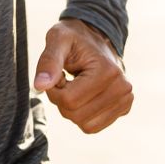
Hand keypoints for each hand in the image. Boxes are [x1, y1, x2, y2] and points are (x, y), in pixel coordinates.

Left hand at [33, 18, 132, 133]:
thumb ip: (48, 62)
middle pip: (76, 115)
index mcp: (107, 71)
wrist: (96, 37)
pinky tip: (84, 95)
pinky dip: (83, 114)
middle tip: (65, 79)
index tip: (57, 74)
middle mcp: (122, 89)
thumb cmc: (74, 37)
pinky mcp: (124, 108)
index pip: (69, 100)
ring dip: (72, 109)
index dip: (54, 90)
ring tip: (75, 86)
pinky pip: (94, 126)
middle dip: (62, 100)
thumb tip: (39, 86)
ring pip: (85, 125)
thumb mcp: (57, 39)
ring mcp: (125, 100)